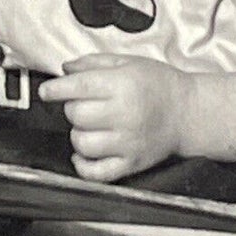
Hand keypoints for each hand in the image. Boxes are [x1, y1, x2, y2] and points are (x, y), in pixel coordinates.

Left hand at [40, 53, 188, 182]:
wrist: (189, 112)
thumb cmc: (159, 84)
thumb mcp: (128, 62)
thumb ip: (93, 63)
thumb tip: (65, 69)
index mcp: (122, 85)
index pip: (78, 87)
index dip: (56, 89)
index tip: (46, 91)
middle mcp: (124, 115)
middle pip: (76, 115)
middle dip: (72, 108)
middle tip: (82, 103)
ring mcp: (127, 142)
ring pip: (82, 143)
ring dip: (77, 133)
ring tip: (89, 125)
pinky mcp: (131, 164)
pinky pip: (97, 173)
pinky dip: (83, 166)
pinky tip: (83, 154)